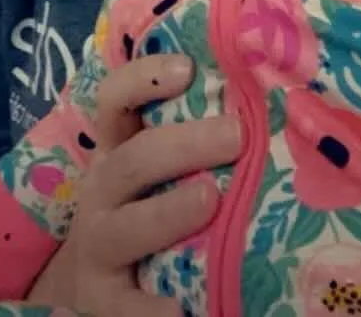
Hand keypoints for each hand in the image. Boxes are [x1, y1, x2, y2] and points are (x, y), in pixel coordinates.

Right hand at [27, 54, 240, 316]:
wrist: (95, 282)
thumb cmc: (147, 204)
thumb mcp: (156, 164)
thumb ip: (192, 130)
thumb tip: (265, 92)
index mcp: (116, 149)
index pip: (115, 100)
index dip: (144, 78)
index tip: (187, 68)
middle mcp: (102, 190)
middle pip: (133, 160)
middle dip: (183, 144)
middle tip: (236, 135)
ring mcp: (100, 246)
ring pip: (126, 226)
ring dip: (169, 211)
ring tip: (211, 199)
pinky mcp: (105, 301)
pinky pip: (126, 305)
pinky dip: (153, 309)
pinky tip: (181, 310)